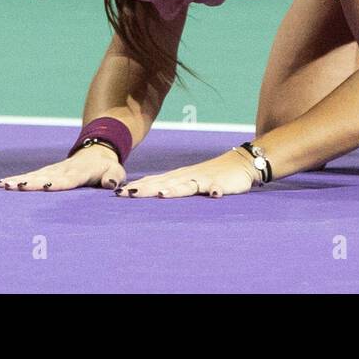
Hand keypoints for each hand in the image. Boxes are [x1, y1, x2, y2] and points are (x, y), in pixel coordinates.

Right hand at [0, 143, 123, 191]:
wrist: (97, 151)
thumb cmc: (107, 166)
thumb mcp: (116, 171)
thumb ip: (113, 177)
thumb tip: (110, 184)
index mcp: (80, 171)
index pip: (68, 179)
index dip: (57, 183)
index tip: (44, 186)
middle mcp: (63, 169)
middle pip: (44, 176)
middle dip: (30, 182)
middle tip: (13, 187)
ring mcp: (53, 170)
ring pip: (34, 175)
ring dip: (18, 180)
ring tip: (2, 185)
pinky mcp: (46, 172)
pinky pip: (30, 175)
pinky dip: (16, 179)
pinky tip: (1, 184)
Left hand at [114, 148, 257, 198]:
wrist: (240, 163)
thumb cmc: (212, 174)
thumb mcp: (189, 180)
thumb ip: (173, 186)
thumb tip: (151, 192)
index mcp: (178, 177)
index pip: (154, 181)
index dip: (138, 187)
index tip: (118, 193)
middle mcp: (187, 176)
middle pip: (164, 183)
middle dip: (147, 189)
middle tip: (127, 194)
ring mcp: (203, 179)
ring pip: (187, 185)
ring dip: (176, 190)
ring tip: (163, 195)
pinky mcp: (220, 183)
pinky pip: (216, 187)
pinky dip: (213, 190)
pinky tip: (212, 194)